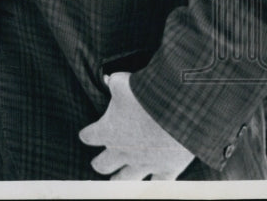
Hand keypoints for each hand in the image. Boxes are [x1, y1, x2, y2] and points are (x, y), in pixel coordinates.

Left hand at [78, 71, 194, 179]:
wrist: (179, 111)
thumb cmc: (146, 95)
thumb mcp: (123, 82)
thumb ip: (113, 83)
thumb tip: (107, 79)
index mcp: (108, 131)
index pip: (88, 137)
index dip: (88, 135)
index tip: (87, 134)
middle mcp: (122, 151)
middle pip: (102, 165)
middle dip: (100, 163)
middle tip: (100, 162)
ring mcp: (144, 164)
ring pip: (125, 181)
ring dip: (119, 180)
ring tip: (117, 181)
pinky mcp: (167, 169)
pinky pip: (158, 184)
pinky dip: (154, 185)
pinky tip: (152, 186)